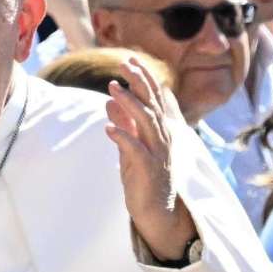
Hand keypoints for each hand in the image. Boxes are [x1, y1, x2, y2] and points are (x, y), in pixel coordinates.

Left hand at [106, 53, 197, 261]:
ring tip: (114, 89)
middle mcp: (164, 139)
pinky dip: (123, 138)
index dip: (144, 78)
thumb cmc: (144, 178)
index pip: (155, 98)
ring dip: (130, 104)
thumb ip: (124, 124)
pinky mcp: (149, 170)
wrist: (156, 212)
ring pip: (147, 122)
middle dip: (140, 82)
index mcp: (161, 131)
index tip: (130, 60)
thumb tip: (111, 100)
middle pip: (153, 104)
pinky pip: (136, 150)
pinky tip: (108, 129)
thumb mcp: (131, 146)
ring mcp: (158, 154)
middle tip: (125, 64)